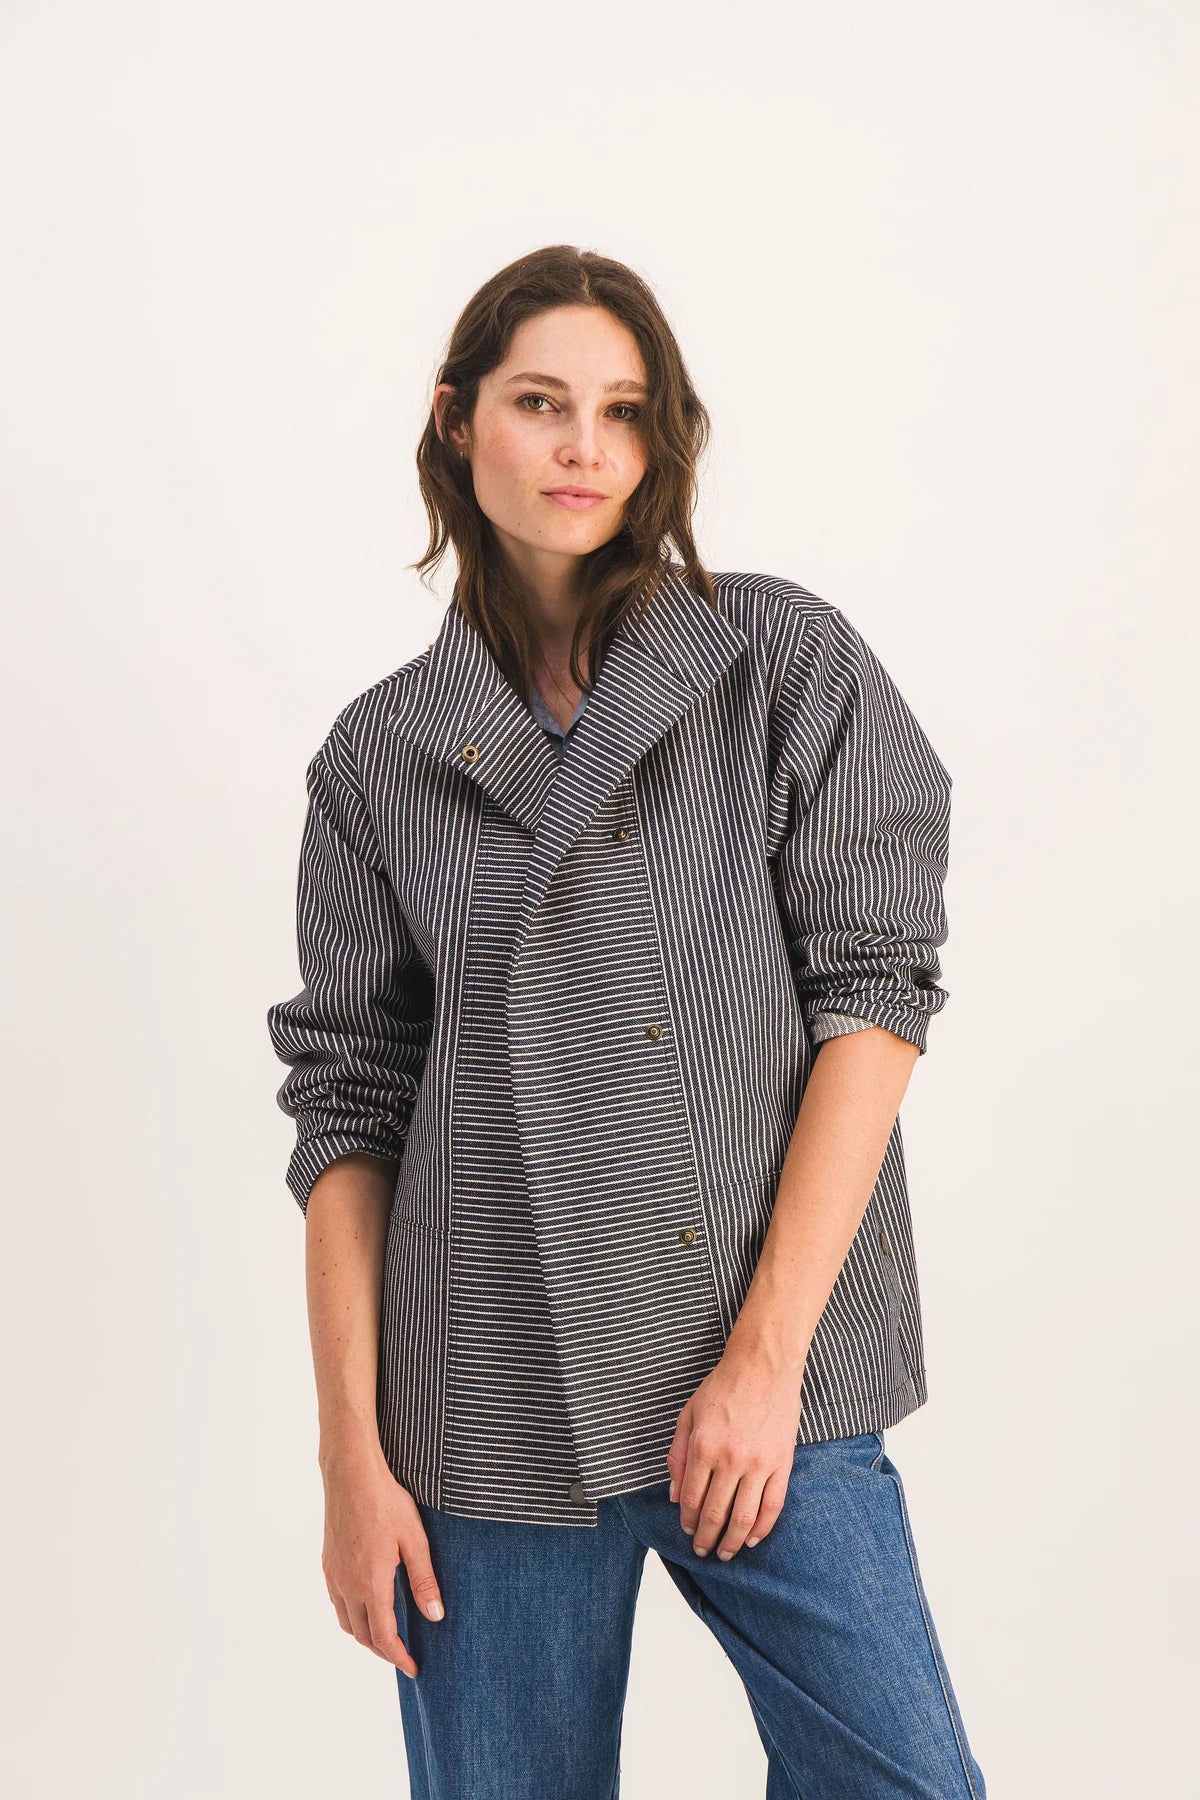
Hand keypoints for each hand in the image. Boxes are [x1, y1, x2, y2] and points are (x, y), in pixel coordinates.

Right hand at [319, 1437, 444, 1677]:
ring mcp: (334, 1575)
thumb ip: (424, 1581)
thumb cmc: (386, 1502)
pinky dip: (352, 1616)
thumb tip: (436, 1617)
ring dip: (365, 1636)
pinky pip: (337, 1603)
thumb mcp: (414, 1540)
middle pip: (362, 1636)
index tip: (413, 1669)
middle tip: (404, 1655)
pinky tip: (366, 1605)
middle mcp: (347, 1586)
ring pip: (346, 1622)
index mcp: (371, 1584)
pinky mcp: (328, 1563)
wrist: (351, 1475)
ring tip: (386, 1636)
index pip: (383, 1637)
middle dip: (384, 1651)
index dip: (399, 1657)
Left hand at [664, 1339, 805, 1560]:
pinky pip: (773, 1505)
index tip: (688, 1532)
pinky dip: (762, 1528)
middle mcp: (730, 1460)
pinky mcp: (782, 1463)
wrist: (763, 1366)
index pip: (692, 1499)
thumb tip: (675, 1495)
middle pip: (716, 1514)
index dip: (688, 1521)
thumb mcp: (688, 1415)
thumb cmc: (723, 1387)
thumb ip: (678, 1455)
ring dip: (732, 1542)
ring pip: (744, 1517)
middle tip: (703, 1552)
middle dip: (707, 1539)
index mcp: (703, 1447)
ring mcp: (758, 1464)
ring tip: (726, 1554)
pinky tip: (752, 1539)